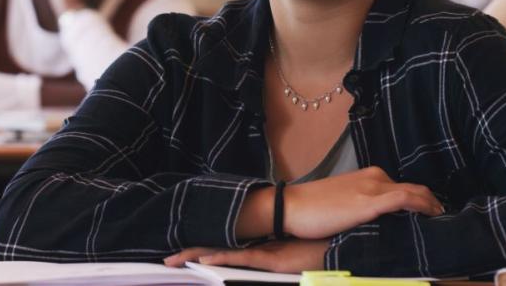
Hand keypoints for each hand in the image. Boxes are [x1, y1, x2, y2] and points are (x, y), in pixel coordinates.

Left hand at [164, 240, 329, 272]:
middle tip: (167, 260)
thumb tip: (262, 263)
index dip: (200, 250)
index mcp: (256, 247)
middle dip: (190, 253)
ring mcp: (262, 251)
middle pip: (215, 247)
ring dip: (197, 255)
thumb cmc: (316, 251)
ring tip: (176, 260)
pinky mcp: (272, 258)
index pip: (221, 247)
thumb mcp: (287, 260)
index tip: (180, 254)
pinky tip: (206, 262)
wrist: (338, 243)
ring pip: (222, 252)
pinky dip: (223, 259)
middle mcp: (255, 246)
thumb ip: (270, 260)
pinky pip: (243, 258)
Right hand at [281, 166, 443, 238]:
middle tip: (441, 218)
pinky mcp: (369, 202)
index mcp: (368, 176)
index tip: (431, 214)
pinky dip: (422, 205)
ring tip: (441, 220)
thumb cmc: (311, 208)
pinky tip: (431, 215)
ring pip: (415, 192)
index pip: (403, 187)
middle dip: (431, 203)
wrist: (291, 207)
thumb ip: (362, 205)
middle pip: (414, 188)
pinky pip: (405, 199)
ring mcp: (372, 188)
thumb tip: (376, 220)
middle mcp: (374, 178)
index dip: (422, 200)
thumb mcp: (342, 202)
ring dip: (431, 205)